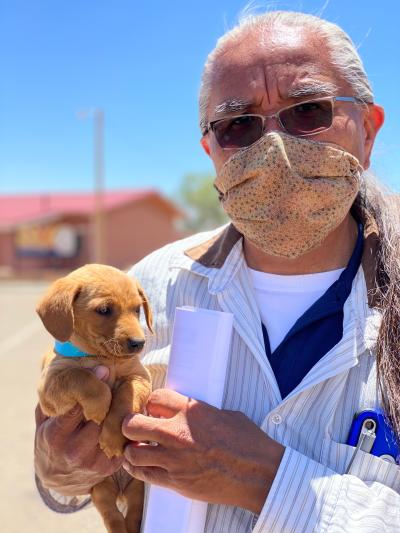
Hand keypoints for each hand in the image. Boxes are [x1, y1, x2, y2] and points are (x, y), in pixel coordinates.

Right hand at [34, 366, 122, 495]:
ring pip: (115, 426)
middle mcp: (74, 451)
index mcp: (55, 436)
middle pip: (102, 415)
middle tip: (117, 378)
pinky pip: (123, 439)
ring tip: (122, 394)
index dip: (93, 385)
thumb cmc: (51, 437)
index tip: (104, 369)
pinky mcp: (110, 466)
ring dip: (119, 409)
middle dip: (110, 395)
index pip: (79, 406)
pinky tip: (123, 413)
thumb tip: (80, 373)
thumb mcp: (44, 418)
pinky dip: (124, 424)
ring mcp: (94, 461)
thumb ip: (55, 397)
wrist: (58, 478)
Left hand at [122, 389, 284, 513]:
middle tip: (135, 427)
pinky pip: (145, 475)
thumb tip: (186, 410)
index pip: (155, 397)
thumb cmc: (248, 442)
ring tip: (137, 448)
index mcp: (192, 411)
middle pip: (133, 424)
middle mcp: (178, 433)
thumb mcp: (224, 414)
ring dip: (132, 449)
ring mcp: (175, 460)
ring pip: (132, 453)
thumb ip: (199, 411)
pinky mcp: (176, 482)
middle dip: (130, 424)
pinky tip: (141, 465)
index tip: (153, 409)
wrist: (259, 474)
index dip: (152, 402)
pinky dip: (139, 469)